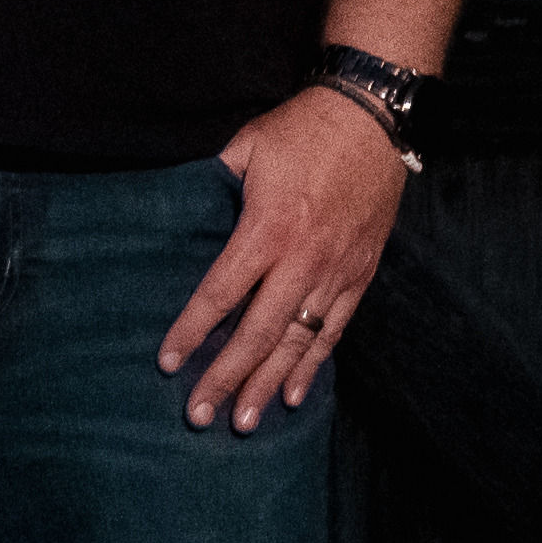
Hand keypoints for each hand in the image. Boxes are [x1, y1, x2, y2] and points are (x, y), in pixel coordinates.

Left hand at [159, 86, 415, 431]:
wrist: (373, 120)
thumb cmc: (303, 130)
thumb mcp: (247, 146)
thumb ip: (214, 184)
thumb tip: (180, 212)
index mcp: (267, 229)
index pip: (221, 293)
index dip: (192, 331)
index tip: (168, 362)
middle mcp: (303, 260)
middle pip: (258, 332)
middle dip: (226, 377)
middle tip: (201, 416)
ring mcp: (336, 272)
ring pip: (297, 342)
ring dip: (268, 384)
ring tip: (244, 422)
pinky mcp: (360, 275)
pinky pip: (333, 330)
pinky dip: (312, 365)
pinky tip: (292, 395)